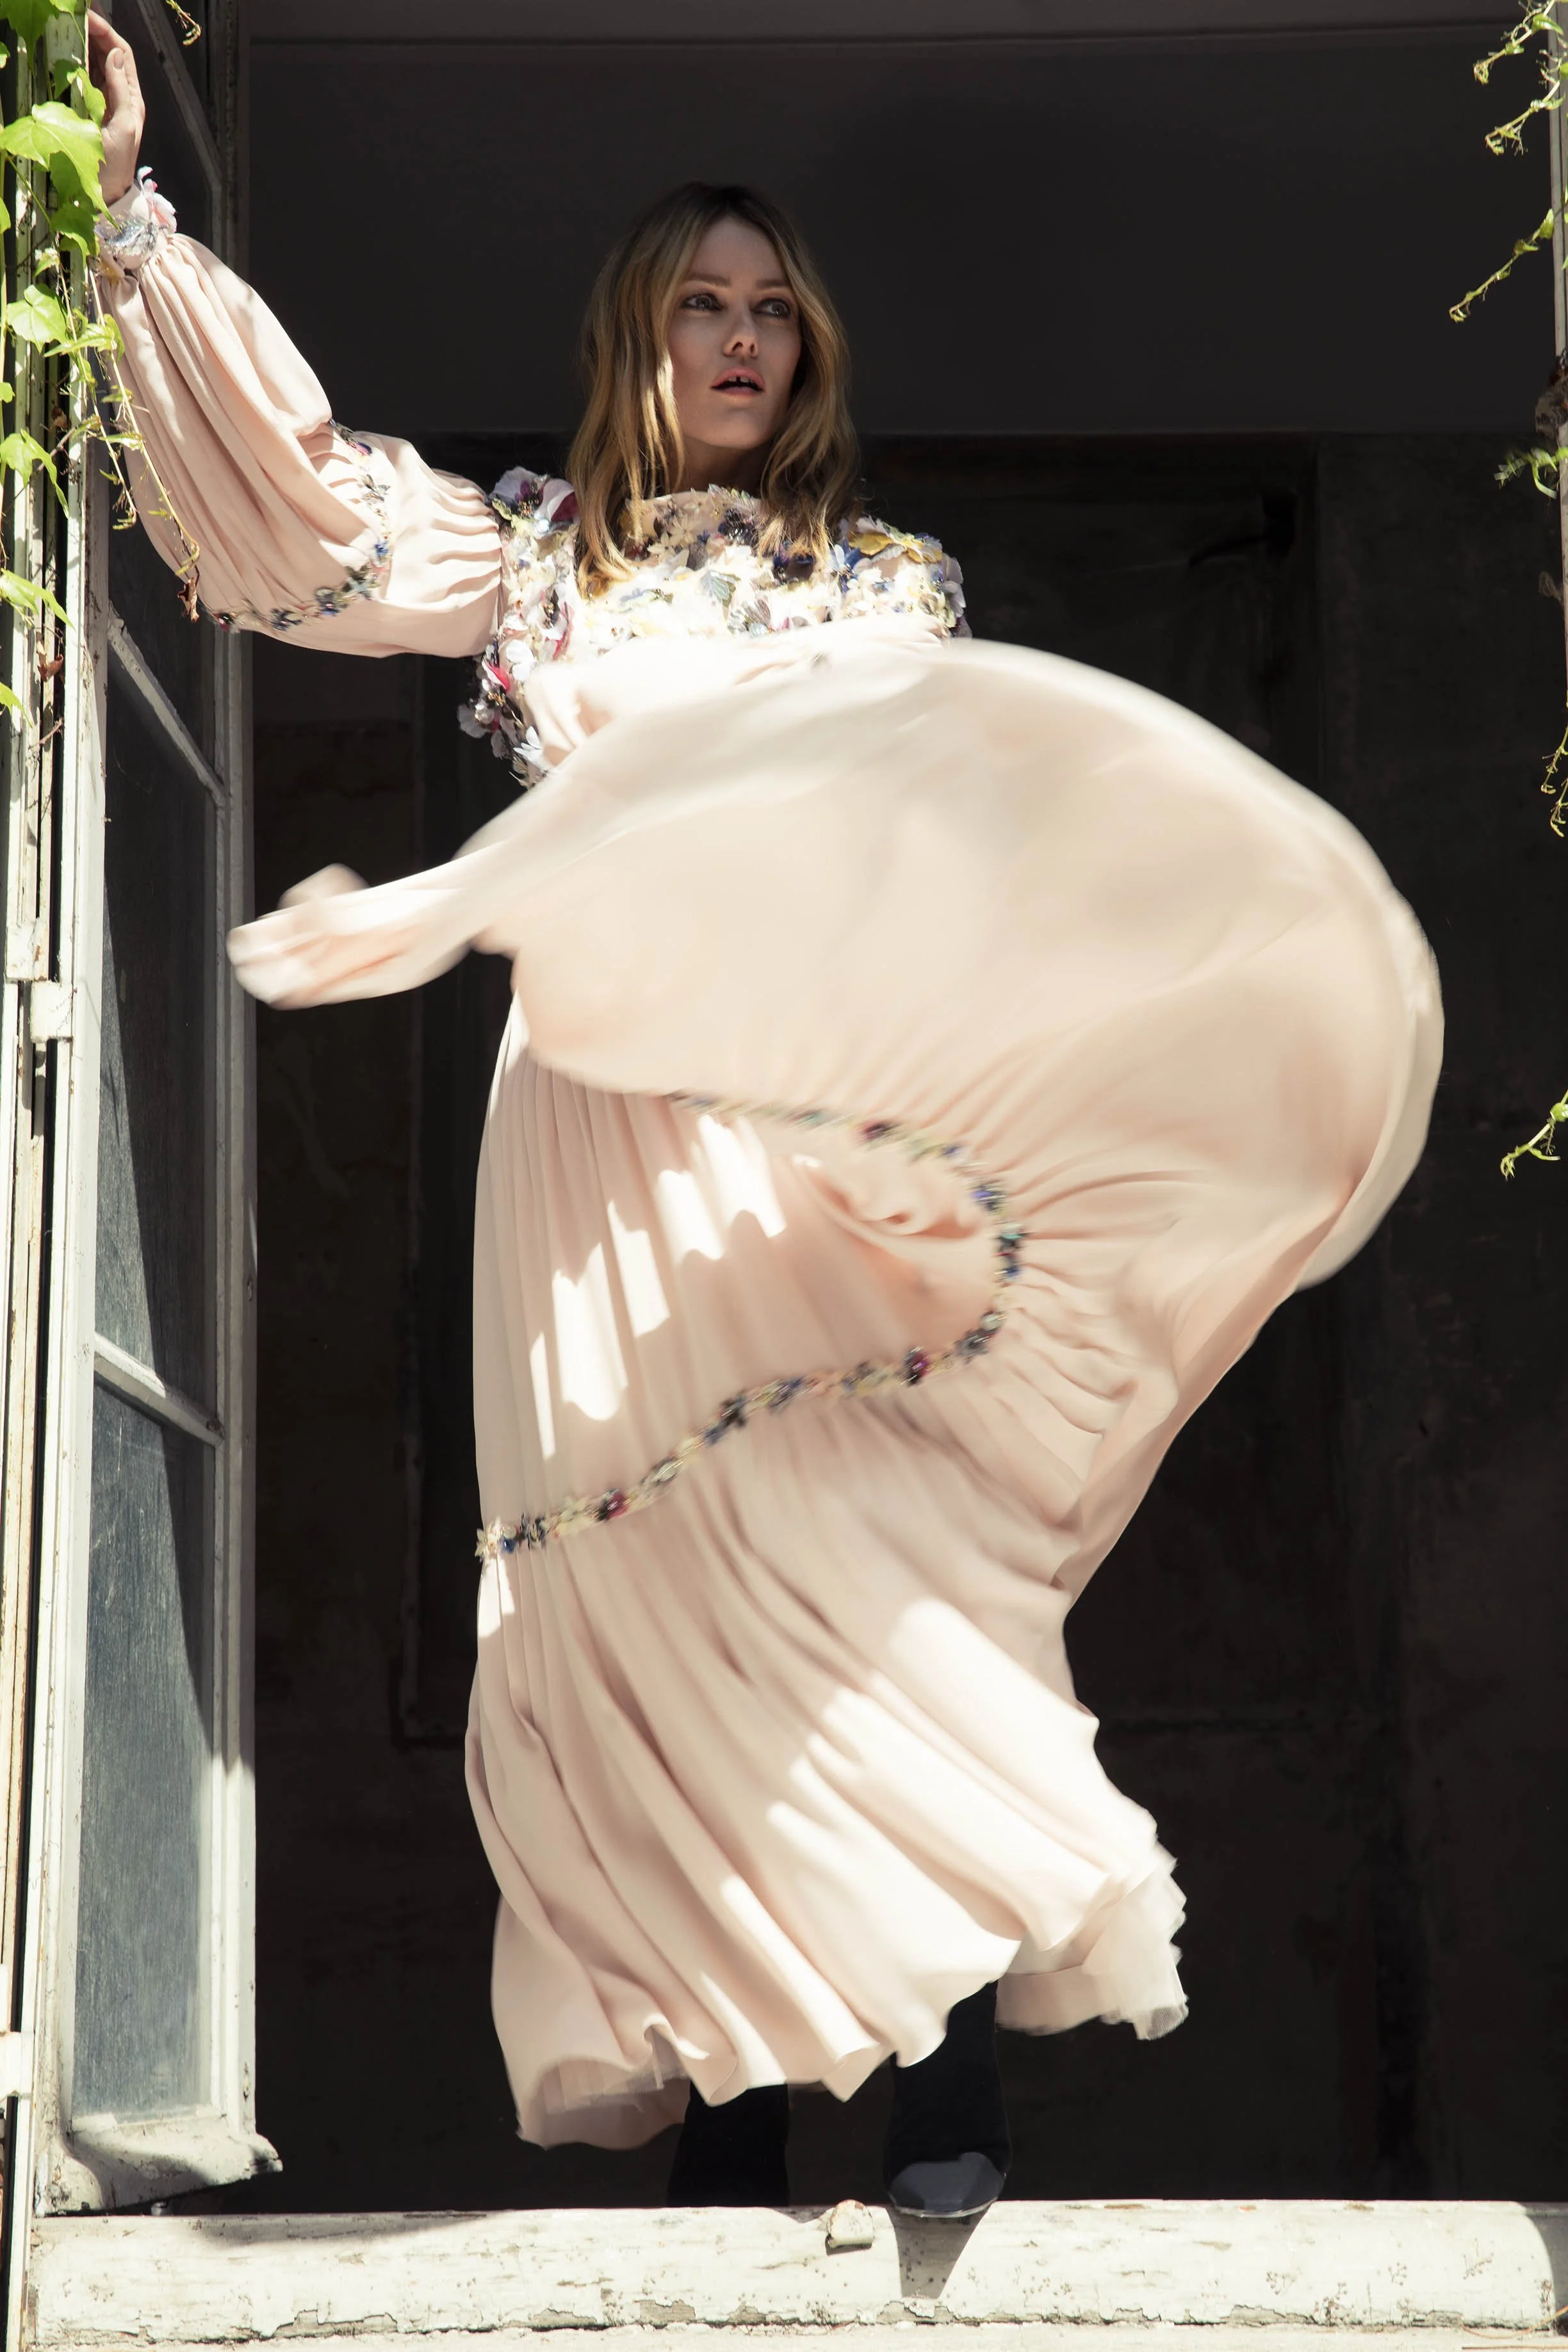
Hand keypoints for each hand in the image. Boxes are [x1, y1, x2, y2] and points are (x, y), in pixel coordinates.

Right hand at [87, 11, 144, 206]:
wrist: (106, 191)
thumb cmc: (116, 164)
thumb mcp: (123, 126)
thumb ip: (121, 91)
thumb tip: (115, 55)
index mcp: (132, 98)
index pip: (122, 54)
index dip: (107, 32)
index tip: (89, 17)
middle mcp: (120, 96)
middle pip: (108, 54)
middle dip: (94, 32)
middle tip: (74, 16)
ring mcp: (104, 101)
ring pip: (95, 64)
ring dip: (83, 44)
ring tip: (68, 27)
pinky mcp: (90, 108)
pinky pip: (84, 79)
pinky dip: (75, 62)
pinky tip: (65, 51)